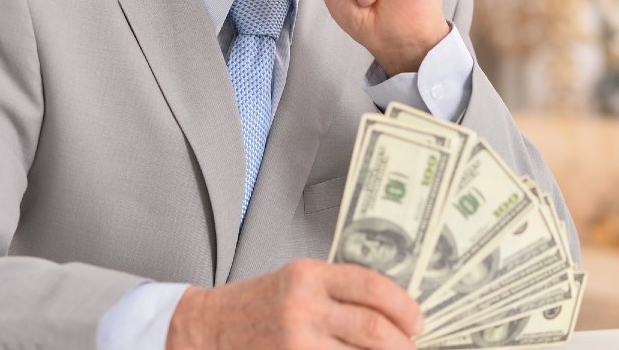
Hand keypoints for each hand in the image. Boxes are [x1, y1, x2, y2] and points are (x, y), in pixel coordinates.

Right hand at [165, 259, 423, 349]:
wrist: (202, 330)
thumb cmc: (252, 306)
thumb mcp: (294, 280)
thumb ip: (337, 291)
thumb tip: (390, 311)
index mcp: (307, 276)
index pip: (372, 287)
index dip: (404, 306)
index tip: (417, 320)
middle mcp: (302, 309)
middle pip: (374, 330)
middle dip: (403, 344)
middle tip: (411, 346)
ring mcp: (295, 343)